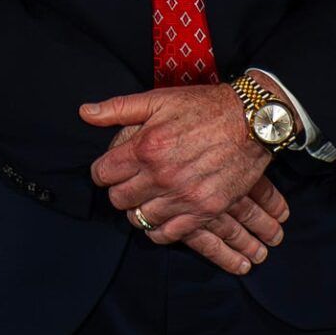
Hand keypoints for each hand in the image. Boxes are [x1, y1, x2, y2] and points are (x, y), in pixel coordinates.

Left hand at [102, 115, 288, 274]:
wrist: (251, 122)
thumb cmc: (202, 108)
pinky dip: (159, 229)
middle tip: (126, 183)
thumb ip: (117, 109)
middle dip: (118, 190)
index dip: (102, 171)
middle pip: (119, 199)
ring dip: (138, 209)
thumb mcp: (157, 100)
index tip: (109, 169)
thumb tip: (85, 113)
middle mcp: (161, 176)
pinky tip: (160, 217)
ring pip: (141, 219)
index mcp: (145, 148)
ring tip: (144, 198)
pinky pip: (169, 234)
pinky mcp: (205, 211)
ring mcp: (184, 197)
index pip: (103, 173)